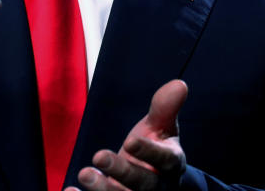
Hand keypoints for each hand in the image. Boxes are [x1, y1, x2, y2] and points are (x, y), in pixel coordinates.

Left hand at [69, 80, 188, 190]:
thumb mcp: (161, 128)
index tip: (130, 140)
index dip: (149, 152)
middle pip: (143, 184)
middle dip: (122, 171)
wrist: (154, 183)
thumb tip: (179, 84)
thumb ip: (165, 108)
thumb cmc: (155, 149)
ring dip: (103, 189)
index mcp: (172, 165)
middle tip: (98, 155)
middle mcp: (158, 188)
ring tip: (84, 174)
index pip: (166, 160)